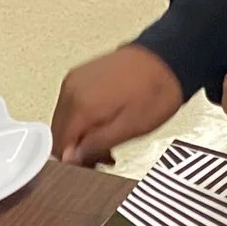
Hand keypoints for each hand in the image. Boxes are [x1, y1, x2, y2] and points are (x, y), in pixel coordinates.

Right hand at [52, 45, 185, 165]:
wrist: (167, 58)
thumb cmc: (156, 90)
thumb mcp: (131, 128)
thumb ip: (96, 144)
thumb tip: (71, 158)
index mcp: (81, 105)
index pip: (59, 144)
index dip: (74, 162)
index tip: (91, 167)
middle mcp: (72, 90)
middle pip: (59, 133)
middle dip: (77, 150)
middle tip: (101, 158)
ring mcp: (75, 80)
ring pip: (65, 120)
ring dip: (81, 136)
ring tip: (107, 143)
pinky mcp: (82, 75)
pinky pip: (72, 105)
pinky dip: (83, 119)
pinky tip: (103, 124)